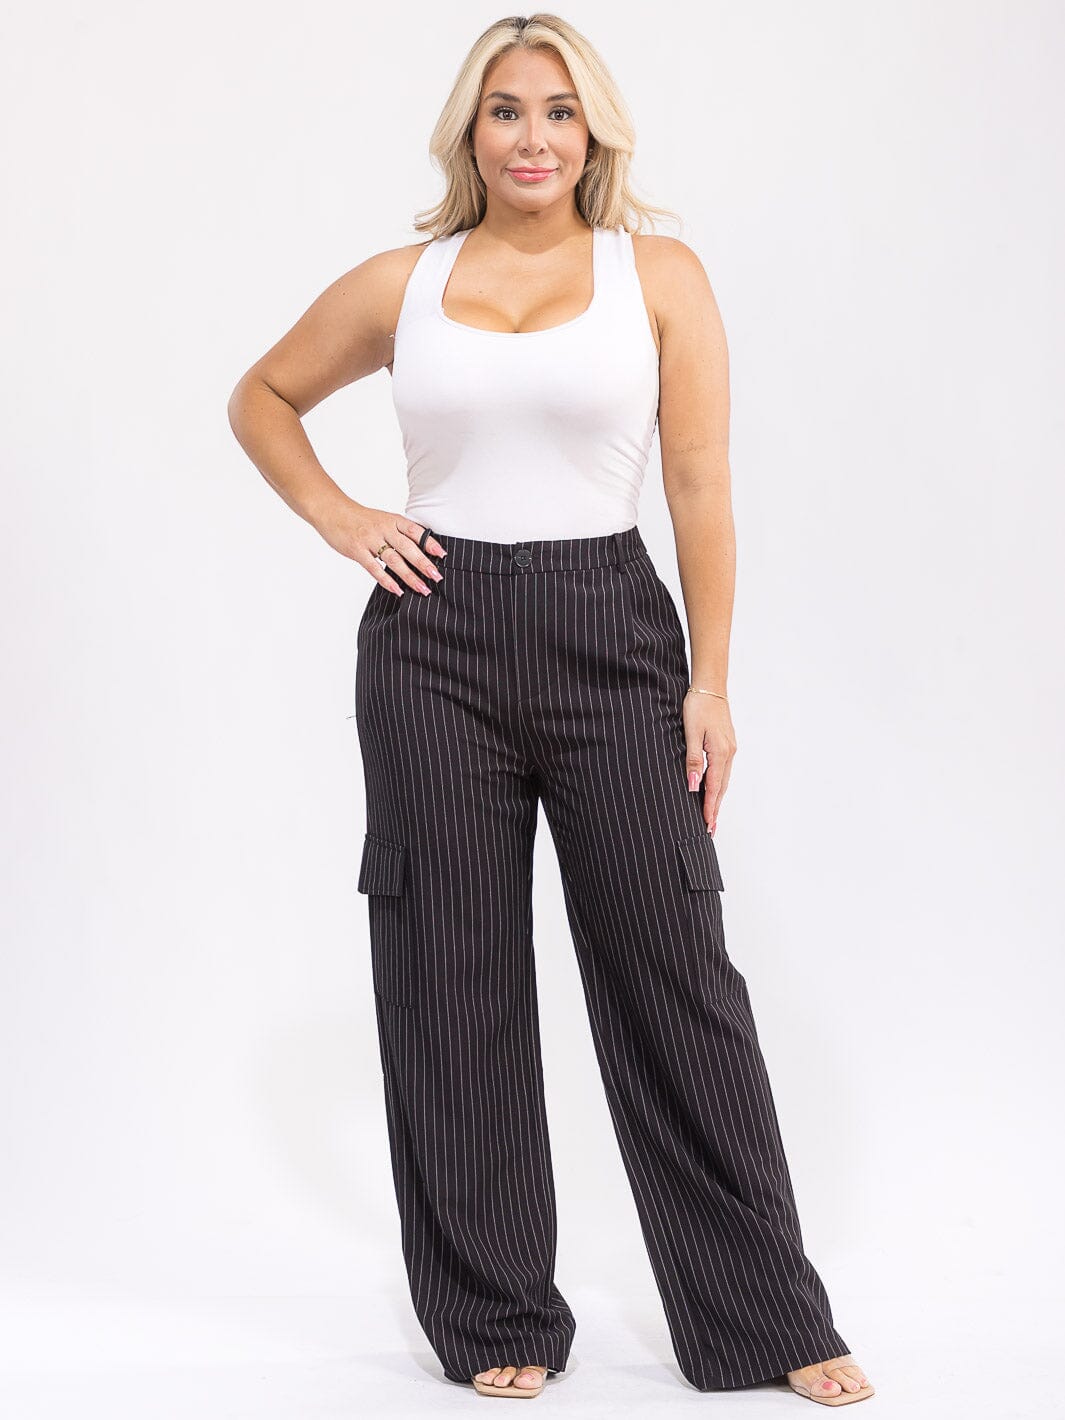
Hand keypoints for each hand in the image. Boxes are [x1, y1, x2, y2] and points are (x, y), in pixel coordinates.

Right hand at [315, 499, 447, 595]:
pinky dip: (387, 581)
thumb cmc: (359, 519)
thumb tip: (418, 551)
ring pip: (394, 560)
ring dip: (409, 576)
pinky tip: (397, 591)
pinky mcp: (357, 551)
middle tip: (437, 577)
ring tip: (422, 588)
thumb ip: (398, 533)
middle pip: (408, 548)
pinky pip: (374, 568)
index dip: (430, 543)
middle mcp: (383, 529)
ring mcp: (370, 540)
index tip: (442, 555)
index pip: (415, 531)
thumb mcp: (382, 520)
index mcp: (392, 520)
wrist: (332, 511)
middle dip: (424, 563)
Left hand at [682, 691, 735, 835]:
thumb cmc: (698, 707)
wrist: (710, 688)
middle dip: (715, 809)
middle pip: (722, 788)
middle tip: (710, 830)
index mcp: (720, 752)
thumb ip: (692, 760)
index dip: (709, 807)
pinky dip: (719, 785)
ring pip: (723, 780)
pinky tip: (714, 791)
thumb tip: (692, 785)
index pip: (714, 787)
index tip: (706, 824)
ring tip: (711, 816)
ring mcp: (730, 749)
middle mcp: (728, 753)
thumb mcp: (691, 733)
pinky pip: (723, 771)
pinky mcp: (727, 744)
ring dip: (718, 799)